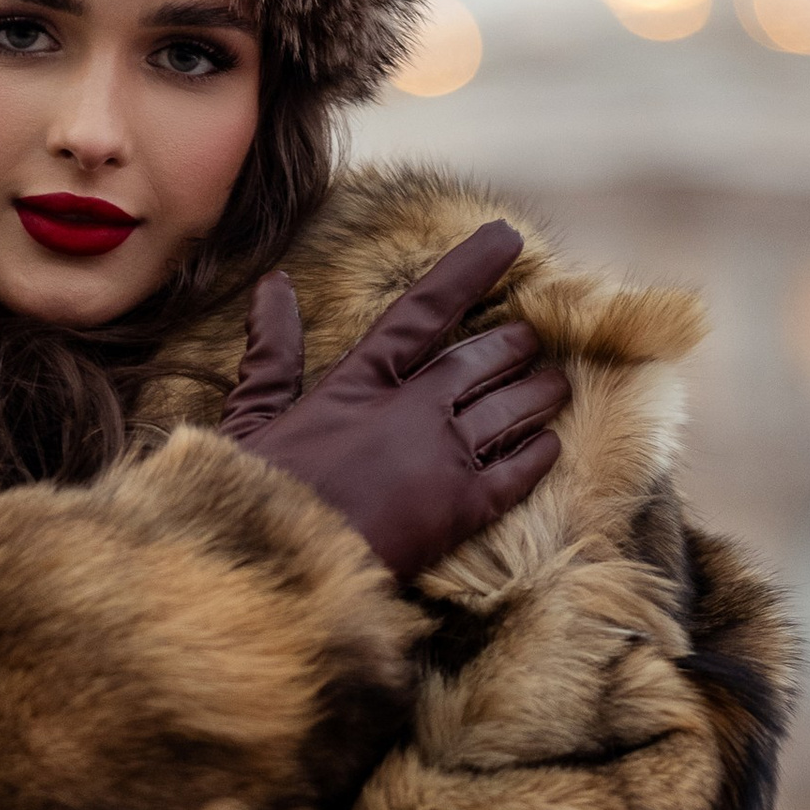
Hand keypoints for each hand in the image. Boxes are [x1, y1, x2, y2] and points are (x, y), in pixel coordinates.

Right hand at [221, 219, 569, 586]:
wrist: (273, 569)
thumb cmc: (255, 495)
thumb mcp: (254, 416)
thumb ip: (272, 350)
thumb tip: (273, 282)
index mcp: (359, 382)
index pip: (424, 309)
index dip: (469, 270)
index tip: (507, 239)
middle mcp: (410, 410)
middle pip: (480, 360)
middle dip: (513, 344)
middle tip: (534, 336)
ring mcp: (441, 459)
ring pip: (508, 409)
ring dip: (536, 392)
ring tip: (556, 384)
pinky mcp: (461, 511)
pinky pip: (516, 472)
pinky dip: (536, 454)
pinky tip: (549, 444)